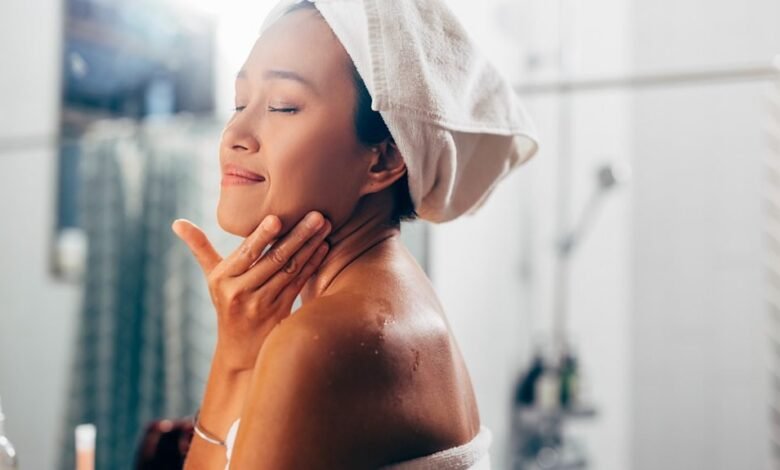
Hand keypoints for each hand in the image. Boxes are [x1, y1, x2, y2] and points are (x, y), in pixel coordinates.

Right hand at [171, 211, 331, 371]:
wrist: (240, 350)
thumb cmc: (227, 304)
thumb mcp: (212, 278)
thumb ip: (200, 248)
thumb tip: (177, 223)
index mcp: (223, 279)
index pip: (247, 253)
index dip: (262, 236)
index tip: (277, 218)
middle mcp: (240, 292)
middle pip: (274, 259)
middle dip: (298, 236)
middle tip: (317, 216)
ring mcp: (261, 305)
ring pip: (290, 270)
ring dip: (310, 246)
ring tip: (325, 225)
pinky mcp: (280, 313)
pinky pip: (298, 283)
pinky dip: (312, 264)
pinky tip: (323, 247)